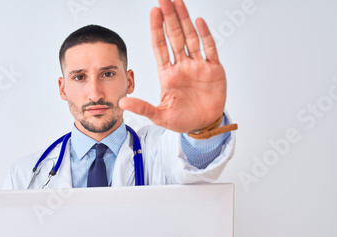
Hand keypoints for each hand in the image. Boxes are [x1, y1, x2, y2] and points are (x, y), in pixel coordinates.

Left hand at [119, 0, 226, 132]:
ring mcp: (198, 66)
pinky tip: (199, 22)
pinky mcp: (214, 70)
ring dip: (185, 20)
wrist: (203, 126)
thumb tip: (122, 103)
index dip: (157, 29)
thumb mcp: (159, 116)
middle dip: (169, 18)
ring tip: (178, 2)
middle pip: (174, 37)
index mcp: (168, 75)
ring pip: (190, 38)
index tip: (153, 12)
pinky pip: (209, 49)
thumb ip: (143, 108)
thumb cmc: (182, 120)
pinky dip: (205, 35)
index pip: (160, 47)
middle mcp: (182, 66)